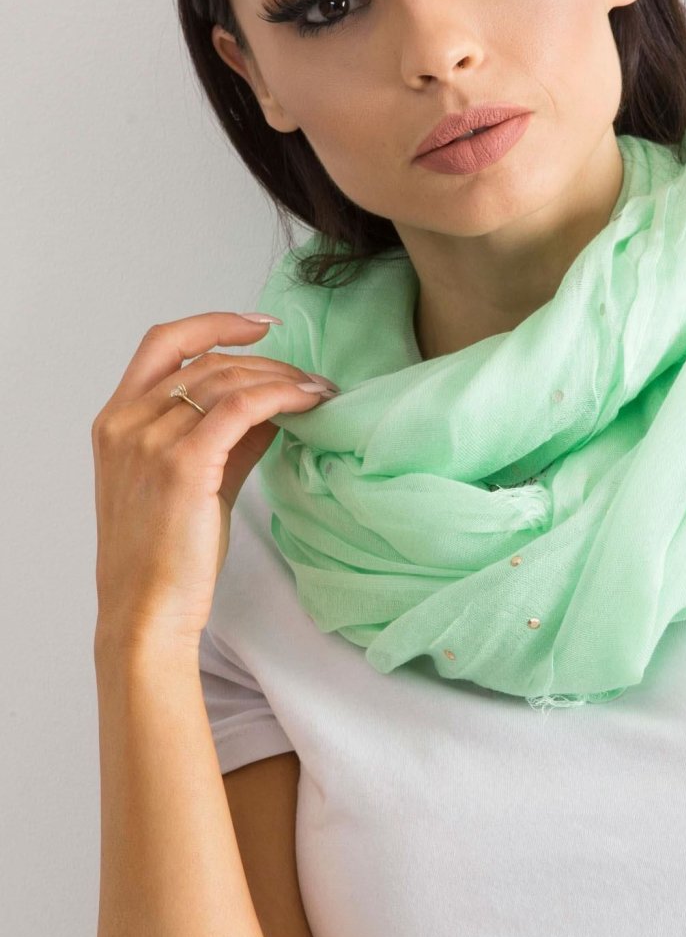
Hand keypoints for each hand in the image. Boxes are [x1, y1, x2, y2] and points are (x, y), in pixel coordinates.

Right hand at [91, 313, 337, 651]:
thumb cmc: (165, 555)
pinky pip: (242, 407)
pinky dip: (281, 395)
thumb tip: (274, 406)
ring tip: (319, 390)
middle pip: (208, 362)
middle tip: (310, 378)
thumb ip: (226, 438)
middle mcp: (127, 423)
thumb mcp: (192, 481)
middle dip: (267, 363)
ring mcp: (151, 441)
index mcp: (116, 421)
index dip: (214, 324)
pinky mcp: (185, 463)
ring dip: (282, 378)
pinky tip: (309, 401)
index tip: (260, 326)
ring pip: (228, 380)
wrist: (146, 612)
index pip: (162, 343)